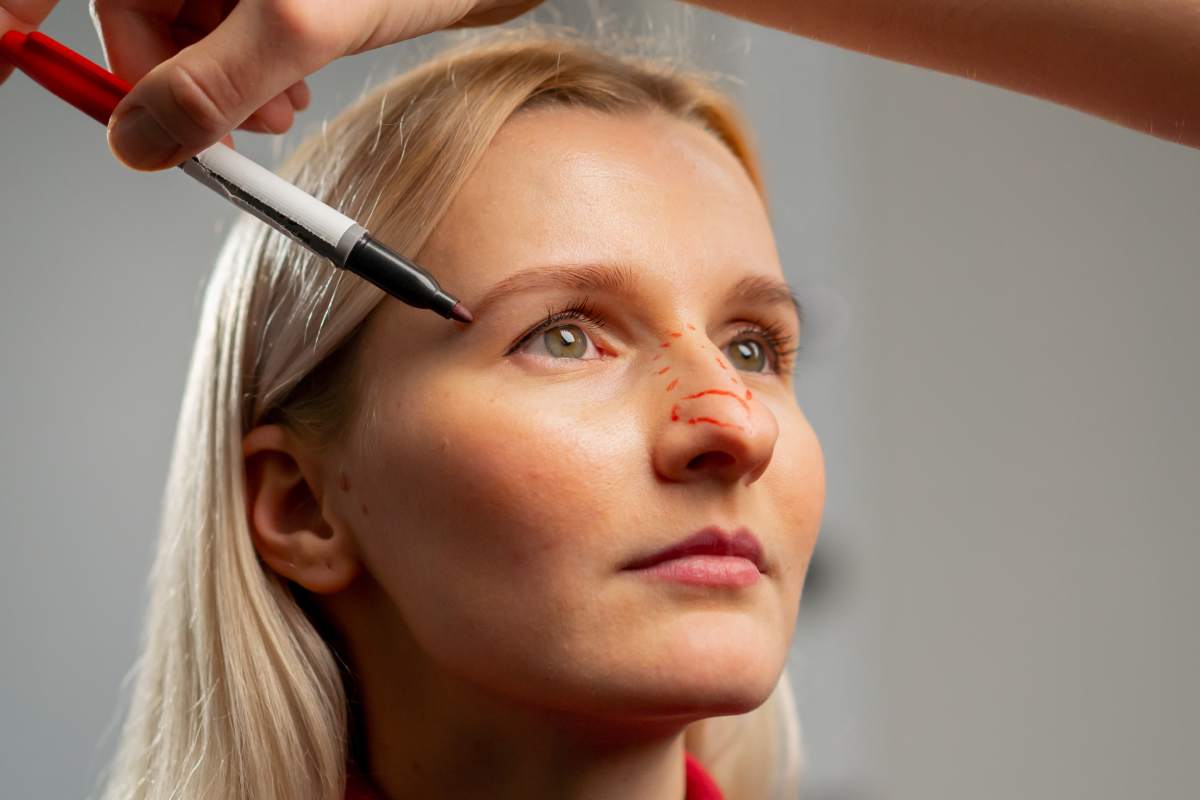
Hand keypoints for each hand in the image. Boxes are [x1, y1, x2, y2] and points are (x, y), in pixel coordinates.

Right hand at [1, 1, 542, 168]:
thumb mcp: (300, 26)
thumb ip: (212, 86)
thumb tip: (138, 142)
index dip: (19, 16)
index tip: (2, 59)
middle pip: (126, 7)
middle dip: (169, 77)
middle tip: (223, 135)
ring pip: (176, 22)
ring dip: (217, 82)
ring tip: (279, 110)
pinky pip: (217, 21)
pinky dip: (244, 66)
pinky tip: (286, 87)